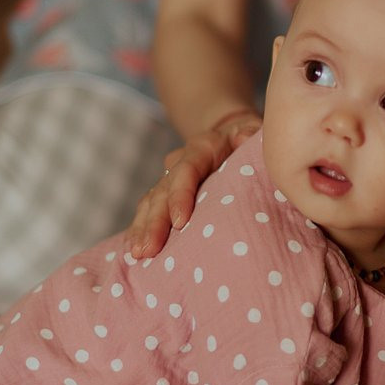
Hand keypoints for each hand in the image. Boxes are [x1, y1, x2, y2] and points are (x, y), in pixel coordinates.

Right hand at [127, 110, 261, 257]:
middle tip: (148, 249)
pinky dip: (140, 230)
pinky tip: (135, 252)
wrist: (228, 134)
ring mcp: (169, 179)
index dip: (180, 196)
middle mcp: (179, 163)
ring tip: (138, 254)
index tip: (180, 223)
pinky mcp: (165, 195)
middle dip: (154, 222)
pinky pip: (148, 212)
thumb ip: (248, 134)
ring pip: (150, 203)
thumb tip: (246, 137)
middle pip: (162, 192)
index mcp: (201, 148)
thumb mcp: (250, 130)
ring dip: (142, 229)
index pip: (186, 171)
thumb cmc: (245, 139)